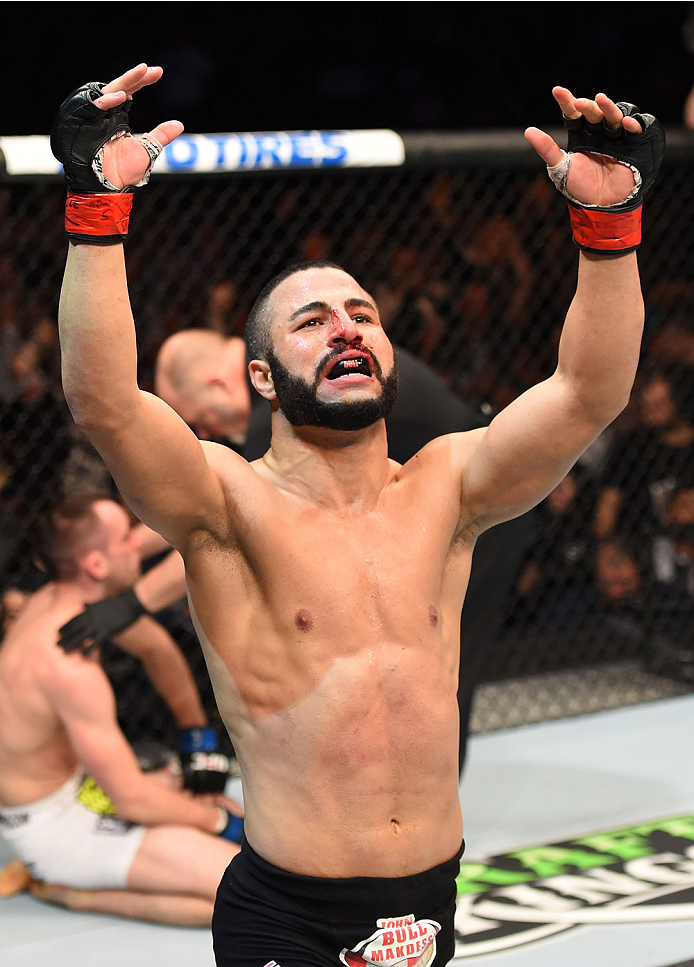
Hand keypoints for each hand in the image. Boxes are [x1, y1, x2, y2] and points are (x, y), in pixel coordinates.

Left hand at [58, 589, 146, 654]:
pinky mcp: (107, 631)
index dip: (65, 627)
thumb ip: (91, 605)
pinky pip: (95, 642)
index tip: (58, 633)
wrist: (131, 603)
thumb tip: (83, 604)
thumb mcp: (101, 601)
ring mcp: (98, 625)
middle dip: (64, 637)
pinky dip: (88, 649)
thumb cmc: (118, 602)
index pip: (73, 619)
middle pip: (74, 629)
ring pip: (81, 636)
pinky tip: (82, 655)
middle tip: (55, 644)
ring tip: (63, 651)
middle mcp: (91, 618)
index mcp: (89, 610)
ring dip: (71, 644)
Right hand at [93, 63, 183, 188]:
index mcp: (117, 117)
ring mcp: (93, 118)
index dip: (142, 80)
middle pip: (118, 87)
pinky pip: (90, 107)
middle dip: (133, 76)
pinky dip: (105, 101)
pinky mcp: (81, 124)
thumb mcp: (147, 150)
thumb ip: (160, 136)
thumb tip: (179, 124)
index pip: (130, 91)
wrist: (107, 189)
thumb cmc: (123, 172)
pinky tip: (122, 96)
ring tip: (139, 74)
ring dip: (121, 83)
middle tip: (148, 68)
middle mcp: (104, 114)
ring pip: (104, 92)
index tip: (159, 72)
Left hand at [525, 89, 642, 207]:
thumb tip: (528, 131)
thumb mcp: (561, 168)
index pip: (573, 114)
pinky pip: (635, 129)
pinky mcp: (631, 144)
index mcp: (580, 136)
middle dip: (588, 105)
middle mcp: (598, 133)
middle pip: (594, 112)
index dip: (566, 101)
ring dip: (608, 107)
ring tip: (601, 99)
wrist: (601, 206)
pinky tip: (626, 123)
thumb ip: (547, 149)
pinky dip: (632, 124)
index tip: (557, 90)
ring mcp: (615, 138)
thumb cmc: (579, 188)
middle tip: (580, 103)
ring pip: (613, 116)